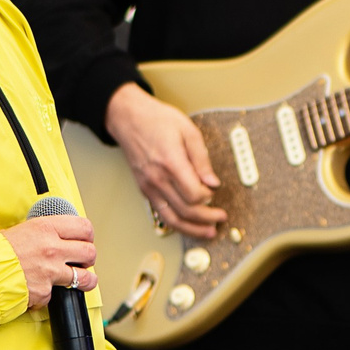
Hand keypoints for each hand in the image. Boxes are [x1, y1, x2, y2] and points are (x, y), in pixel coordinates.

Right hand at [0, 212, 96, 310]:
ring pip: (84, 277)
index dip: (88, 235)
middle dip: (88, 257)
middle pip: (89, 252)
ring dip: (87, 280)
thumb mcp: (23, 230)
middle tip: (83, 260)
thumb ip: (45, 233)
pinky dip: (48, 294)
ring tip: (84, 280)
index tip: (86, 239)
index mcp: (47, 228)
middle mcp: (52, 249)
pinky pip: (55, 295)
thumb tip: (59, 236)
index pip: (84, 227)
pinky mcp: (45, 292)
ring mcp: (50, 272)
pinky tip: (39, 290)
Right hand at [105, 82, 225, 239]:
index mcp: (171, 162)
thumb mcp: (188, 131)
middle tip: (221, 217)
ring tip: (208, 231)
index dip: (208, 197)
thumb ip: (202, 159)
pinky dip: (177, 223)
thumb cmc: (157, 120)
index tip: (215, 192)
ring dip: (192, 229)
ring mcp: (149, 186)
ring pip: (172, 218)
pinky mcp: (145, 189)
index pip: (194, 194)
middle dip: (206, 218)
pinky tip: (188, 225)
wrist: (128, 118)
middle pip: (185, 210)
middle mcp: (158, 178)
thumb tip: (213, 182)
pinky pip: (161, 214)